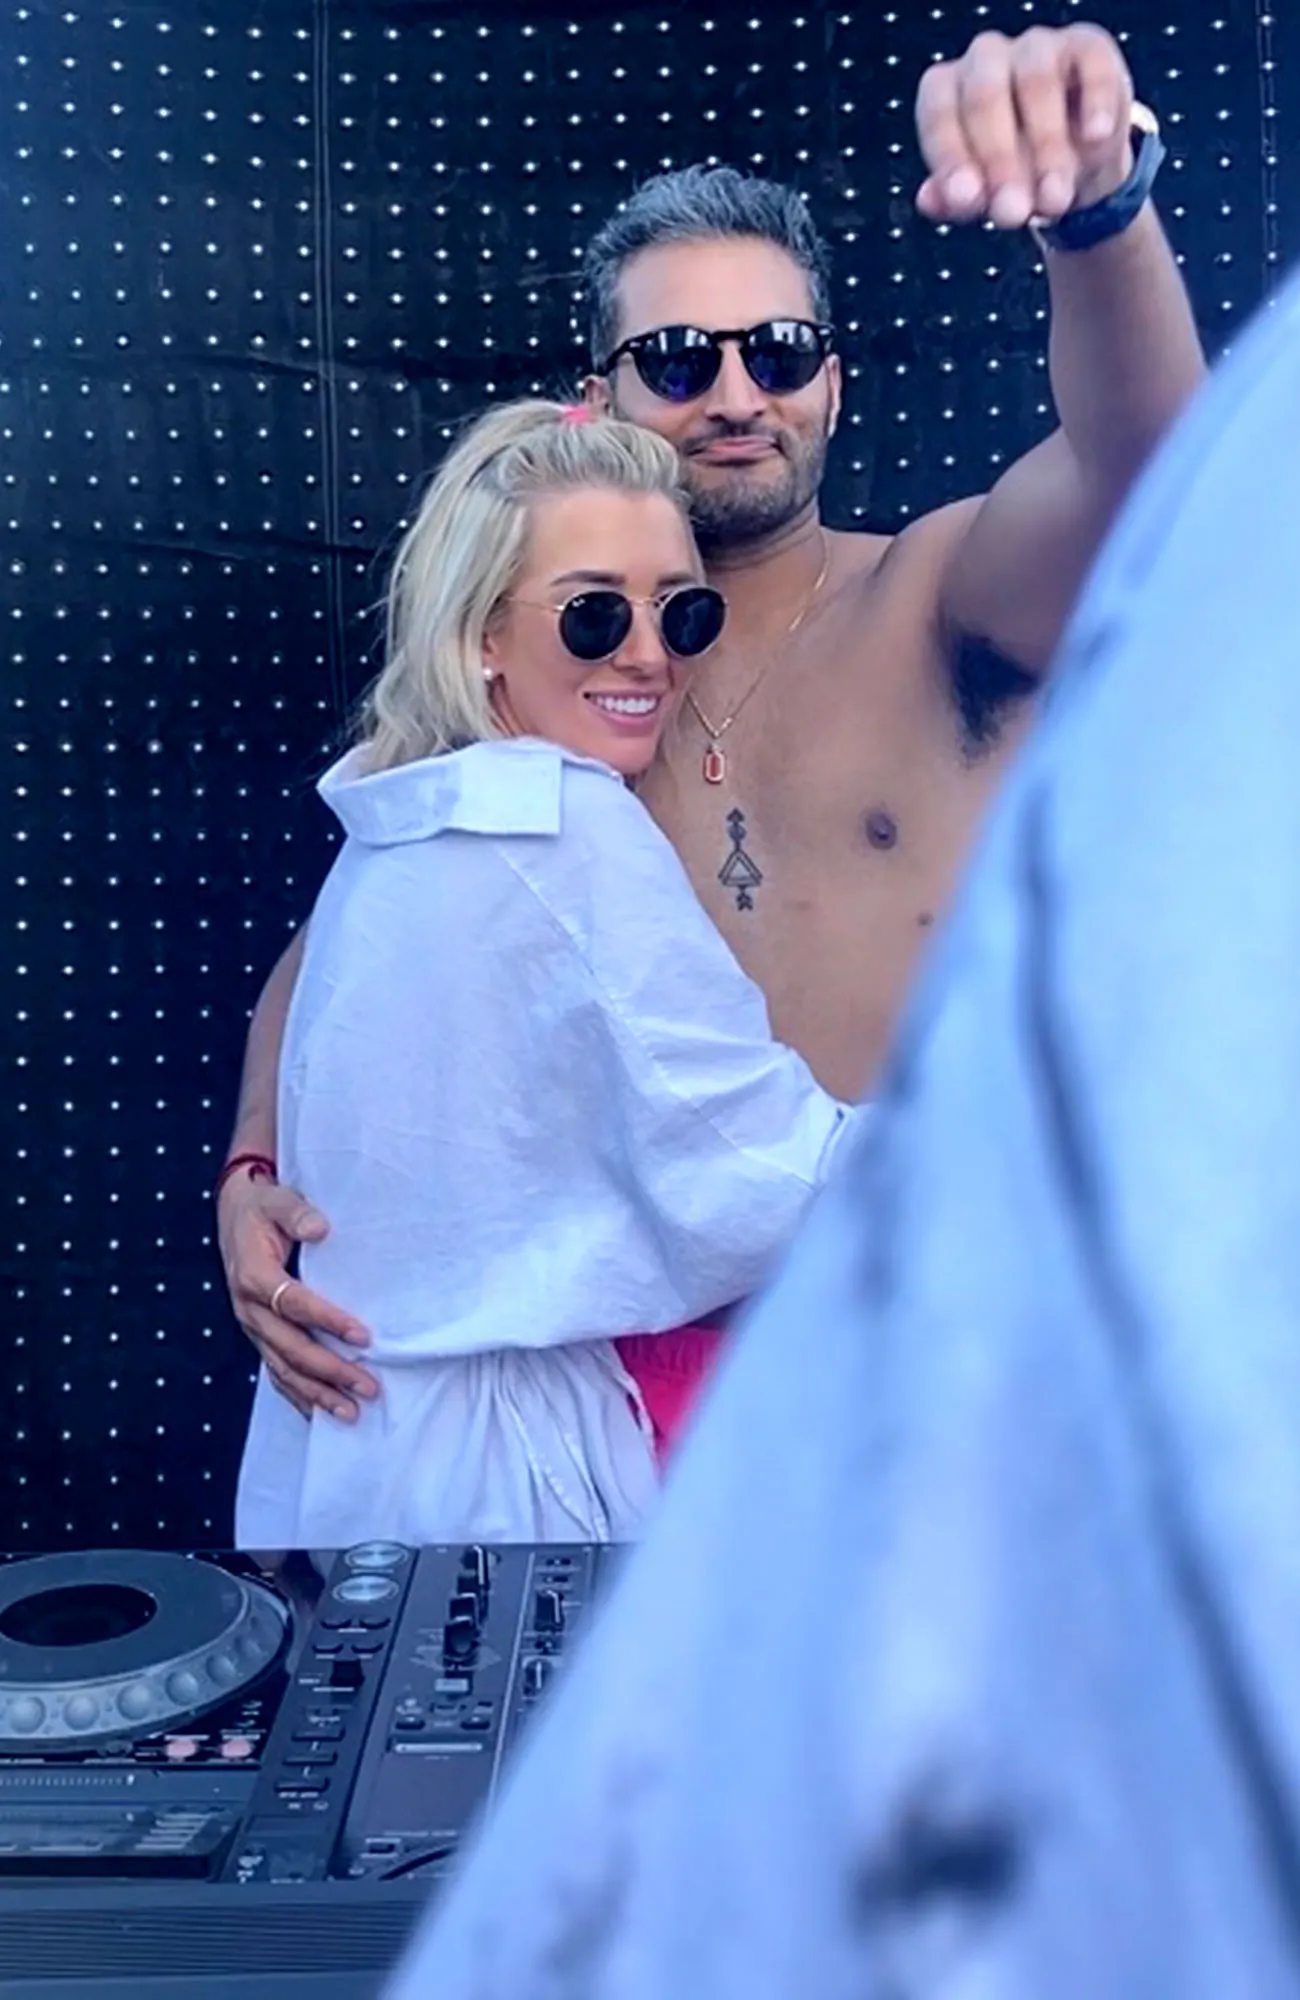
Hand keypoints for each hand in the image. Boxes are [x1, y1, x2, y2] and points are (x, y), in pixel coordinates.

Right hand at [217, 1170, 378, 1421]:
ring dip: (316, 1393)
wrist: (236, 1212)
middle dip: (330, 1372)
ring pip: (283, 1369)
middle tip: (368, 1387)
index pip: (295, 1305)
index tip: (363, 1336)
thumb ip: (297, 1213)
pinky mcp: (259, 1334)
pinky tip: (320, 1413)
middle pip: (291, 1348)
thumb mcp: (277, 1199)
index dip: (328, 1322)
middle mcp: (249, 1308)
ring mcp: (252, 1326)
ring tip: (351, 1413)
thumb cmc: (263, 1206)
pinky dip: (297, 1395)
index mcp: (254, 1276)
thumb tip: (320, 1228)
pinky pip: (276, 1371)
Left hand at [915, 23, 1135, 229]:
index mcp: (948, 90)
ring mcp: (1038, 47)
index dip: (951, 158)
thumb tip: (932, 201)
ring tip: (1054, 200)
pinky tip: (1095, 139)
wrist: (1080, 161)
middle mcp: (986, 59)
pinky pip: (1092, 66)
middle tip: (1012, 213)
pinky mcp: (1088, 47)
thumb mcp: (984, 193)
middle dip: (998, 162)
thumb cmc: (1017, 171)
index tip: (968, 200)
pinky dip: (1095, 103)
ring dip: (1046, 146)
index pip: (938, 114)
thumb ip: (956, 199)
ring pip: (1036, 81)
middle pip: (984, 97)